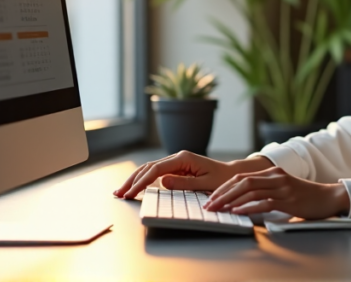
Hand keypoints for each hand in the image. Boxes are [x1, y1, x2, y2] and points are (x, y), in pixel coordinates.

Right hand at [113, 151, 272, 198]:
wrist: (232, 174)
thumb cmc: (222, 179)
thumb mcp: (205, 183)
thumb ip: (184, 183)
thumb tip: (162, 181)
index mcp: (183, 158)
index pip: (156, 169)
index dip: (141, 181)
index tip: (131, 193)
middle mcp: (177, 157)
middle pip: (148, 167)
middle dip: (132, 180)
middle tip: (119, 193)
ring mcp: (175, 162)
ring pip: (149, 169)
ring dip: (135, 179)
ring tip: (120, 191)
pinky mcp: (175, 168)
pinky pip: (155, 173)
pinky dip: (143, 180)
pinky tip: (134, 187)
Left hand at [202, 166, 350, 219]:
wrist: (329, 197)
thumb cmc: (304, 195)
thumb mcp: (282, 187)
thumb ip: (265, 189)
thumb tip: (240, 200)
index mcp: (272, 172)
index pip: (241, 177)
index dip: (224, 187)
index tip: (211, 197)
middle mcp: (276, 177)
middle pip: (242, 182)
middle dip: (222, 194)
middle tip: (209, 205)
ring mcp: (283, 188)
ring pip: (251, 191)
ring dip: (231, 201)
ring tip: (219, 209)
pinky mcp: (289, 200)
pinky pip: (265, 203)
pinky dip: (249, 207)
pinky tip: (239, 212)